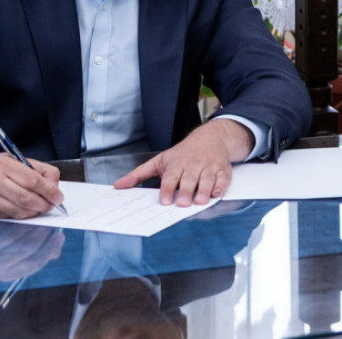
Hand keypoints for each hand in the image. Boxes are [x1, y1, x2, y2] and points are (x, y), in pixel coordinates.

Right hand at [0, 148, 63, 218]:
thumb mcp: (17, 159)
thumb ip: (39, 170)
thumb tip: (55, 187)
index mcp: (3, 165)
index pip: (32, 180)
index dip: (48, 191)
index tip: (58, 197)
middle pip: (26, 198)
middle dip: (43, 204)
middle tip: (51, 205)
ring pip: (18, 211)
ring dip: (34, 212)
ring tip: (40, 207)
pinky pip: (9, 217)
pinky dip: (21, 215)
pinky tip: (25, 209)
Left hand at [113, 120, 254, 205]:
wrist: (211, 137)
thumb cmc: (182, 154)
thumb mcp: (160, 161)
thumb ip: (139, 174)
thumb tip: (119, 186)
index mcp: (176, 164)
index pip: (171, 177)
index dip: (167, 189)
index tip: (165, 201)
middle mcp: (193, 165)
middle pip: (189, 179)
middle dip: (187, 191)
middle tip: (183, 204)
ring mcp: (208, 167)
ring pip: (207, 179)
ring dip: (204, 190)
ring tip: (200, 202)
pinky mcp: (222, 170)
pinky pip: (223, 178)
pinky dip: (221, 186)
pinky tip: (217, 193)